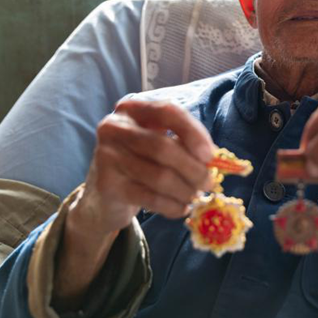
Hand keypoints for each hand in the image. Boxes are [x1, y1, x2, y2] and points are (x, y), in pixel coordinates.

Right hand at [76, 99, 215, 234]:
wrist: (104, 196)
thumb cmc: (141, 162)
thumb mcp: (161, 144)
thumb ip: (184, 144)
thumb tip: (213, 159)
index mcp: (132, 109)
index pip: (167, 111)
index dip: (193, 133)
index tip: (210, 156)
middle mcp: (114, 127)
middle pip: (164, 147)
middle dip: (193, 169)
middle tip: (209, 183)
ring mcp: (106, 155)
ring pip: (159, 176)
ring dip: (185, 190)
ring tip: (195, 196)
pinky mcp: (106, 184)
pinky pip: (150, 197)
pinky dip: (172, 206)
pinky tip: (182, 208)